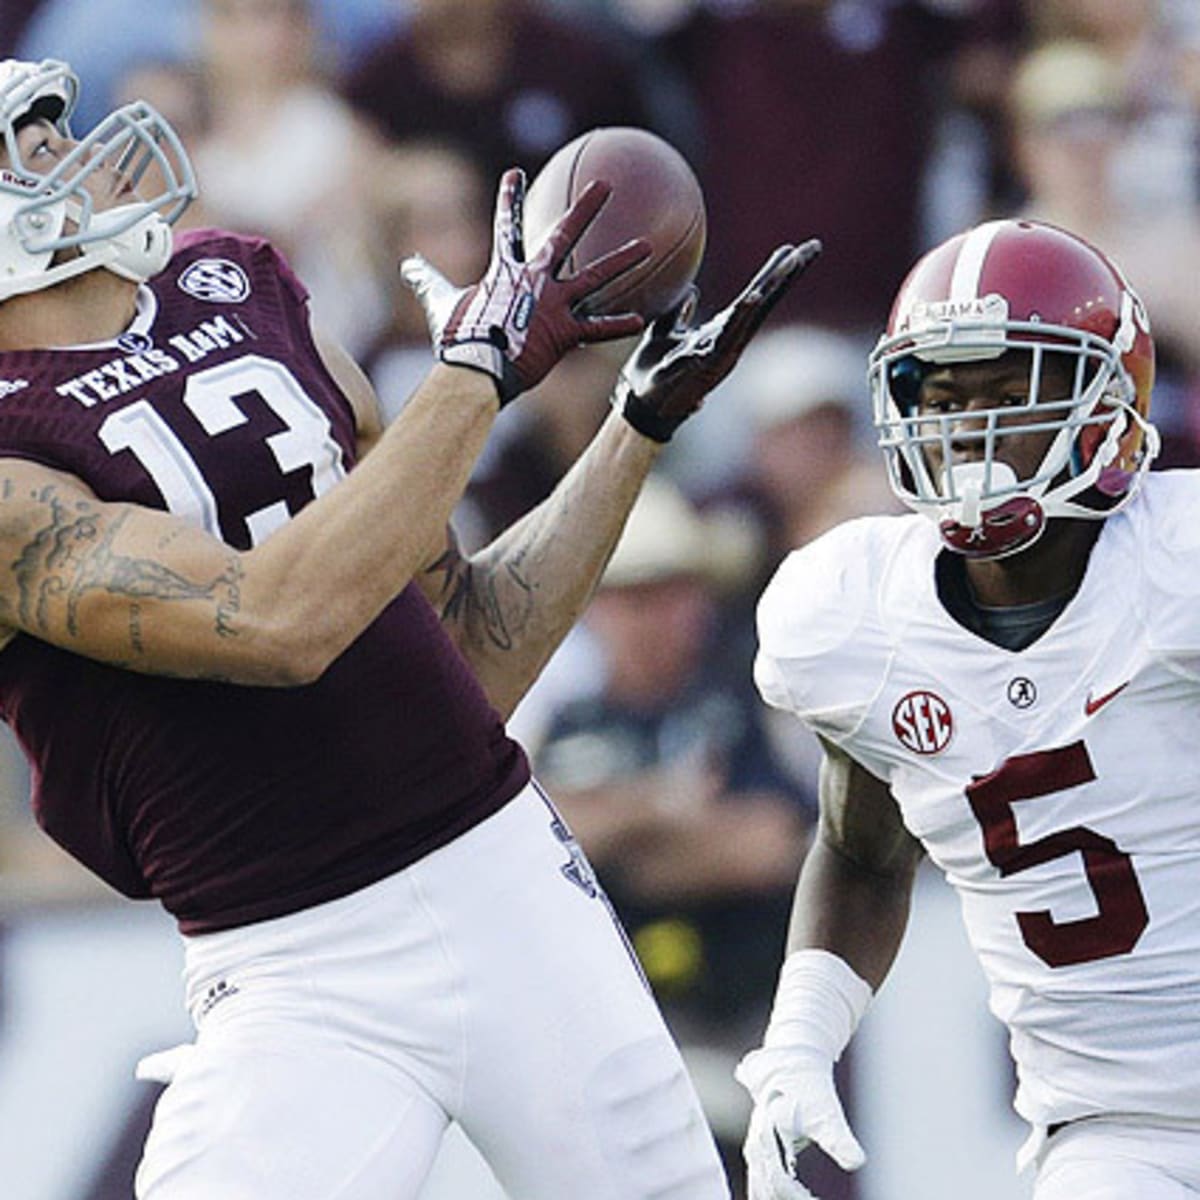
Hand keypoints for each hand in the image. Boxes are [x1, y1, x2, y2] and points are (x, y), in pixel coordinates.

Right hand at [401, 168, 649, 405]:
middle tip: (606, 184)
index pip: (506, 226)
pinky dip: (619, 325)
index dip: (509, 198)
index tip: (516, 173)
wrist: (475, 368)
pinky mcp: (565, 333)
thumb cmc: (457, 339)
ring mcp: (553, 305)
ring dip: (622, 260)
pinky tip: (642, 319)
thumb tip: (408, 264)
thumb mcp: (440, 304)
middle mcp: (535, 280)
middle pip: (564, 235)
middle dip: (586, 208)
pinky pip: (597, 328)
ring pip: (595, 277)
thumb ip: (429, 280)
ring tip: (646, 246)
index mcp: (505, 271)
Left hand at [614, 239, 821, 442]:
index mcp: (720, 332)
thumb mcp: (662, 334)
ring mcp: (720, 355)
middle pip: (762, 303)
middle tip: (811, 248)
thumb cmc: (652, 372)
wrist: (641, 407)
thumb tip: (692, 290)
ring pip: (750, 317)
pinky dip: (740, 318)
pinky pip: (725, 338)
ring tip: (790, 262)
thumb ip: (677, 313)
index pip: (753, 298)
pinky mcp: (706, 367)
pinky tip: (753, 297)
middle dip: (786, 276)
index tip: (793, 250)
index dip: (772, 275)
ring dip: (770, 289)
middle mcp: (727, 342)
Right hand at [735, 1045, 864, 1199]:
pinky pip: (766, 1185)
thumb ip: (839, 1139)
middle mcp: (756, 1151)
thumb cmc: (808, 1087)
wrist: (793, 1062)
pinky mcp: (764, 1153)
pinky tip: (804, 1196)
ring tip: (811, 1198)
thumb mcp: (825, 1113)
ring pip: (763, 1192)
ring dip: (784, 1198)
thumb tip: (857, 1161)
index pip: (778, 1186)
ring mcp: (757, 1153)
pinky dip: (783, 1195)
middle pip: (767, 1193)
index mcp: (765, 1142)